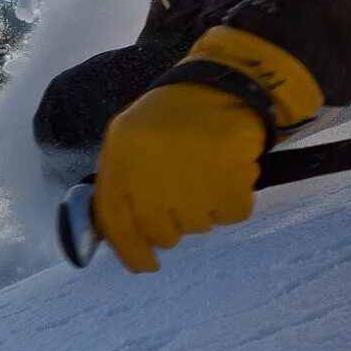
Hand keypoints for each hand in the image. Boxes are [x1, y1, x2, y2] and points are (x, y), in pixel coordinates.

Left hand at [92, 27, 323, 273]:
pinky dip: (233, 201)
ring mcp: (192, 180)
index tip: (145, 266)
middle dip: (173, 225)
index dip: (129, 251)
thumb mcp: (128, 139)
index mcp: (121, 160)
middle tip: (184, 199)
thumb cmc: (171, 117)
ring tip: (205, 174)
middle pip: (162, 232)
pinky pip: (233, 214)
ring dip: (204, 209)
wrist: (220, 84)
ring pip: (198, 226)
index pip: (116, 223)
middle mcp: (151, 175)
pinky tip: (228, 174)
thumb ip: (120, 182)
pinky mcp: (230, 178)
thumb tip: (117, 236)